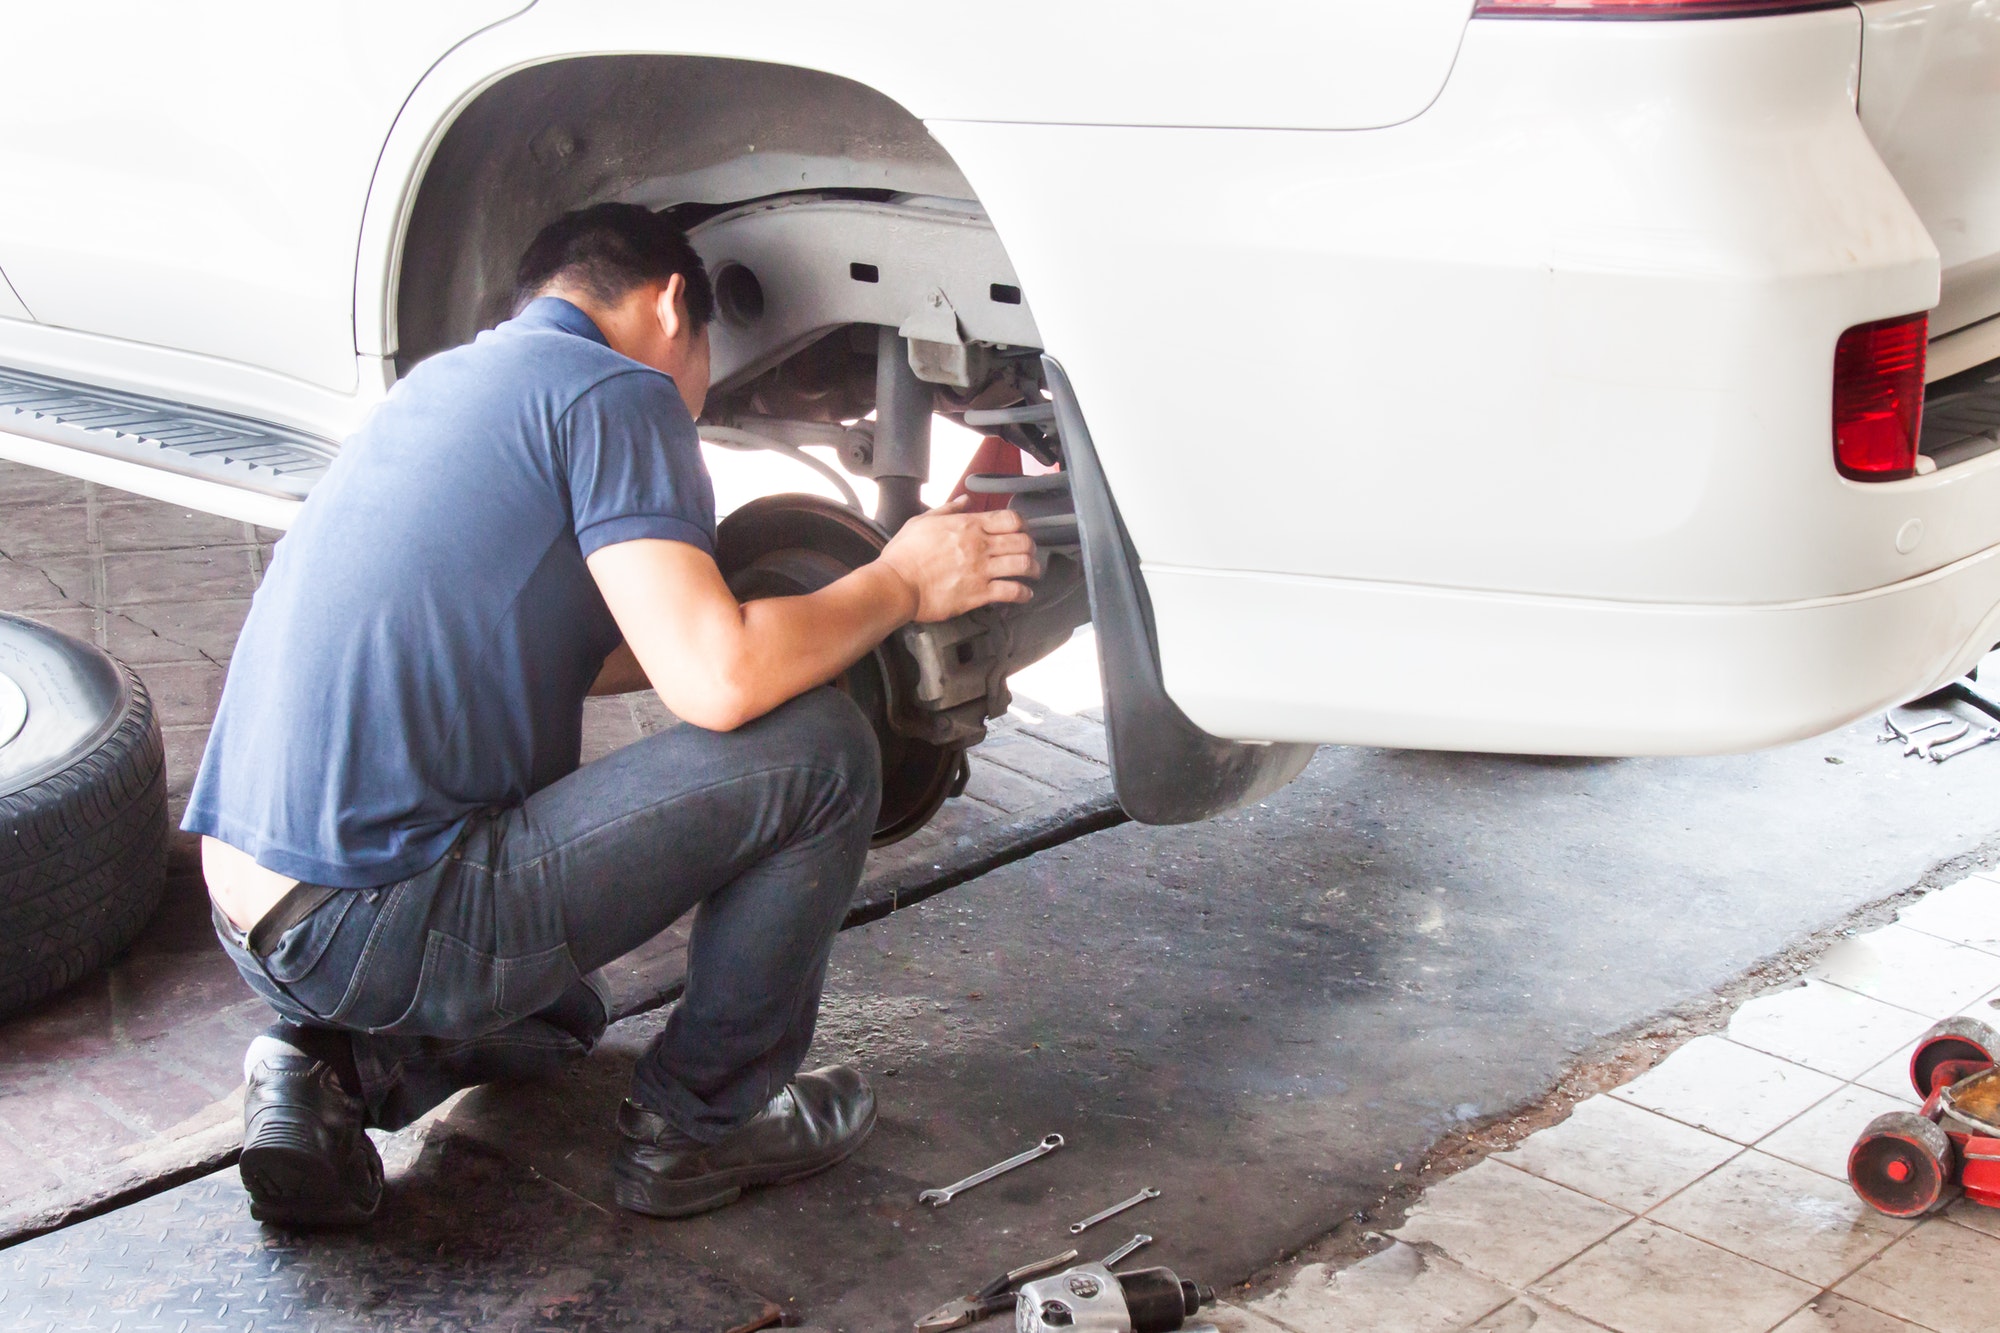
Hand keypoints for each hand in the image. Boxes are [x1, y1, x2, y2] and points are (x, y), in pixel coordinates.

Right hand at [876, 496, 1041, 622]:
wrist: (896, 585)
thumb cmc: (904, 554)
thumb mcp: (922, 521)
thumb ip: (947, 509)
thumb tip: (964, 499)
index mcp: (968, 525)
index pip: (1010, 518)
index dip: (1022, 525)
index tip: (1022, 531)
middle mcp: (979, 545)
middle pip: (1023, 541)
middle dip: (1031, 547)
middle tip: (1030, 553)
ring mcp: (982, 570)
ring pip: (1023, 565)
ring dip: (1033, 569)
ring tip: (1033, 573)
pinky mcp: (979, 594)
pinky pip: (1012, 591)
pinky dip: (1024, 593)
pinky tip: (1025, 594)